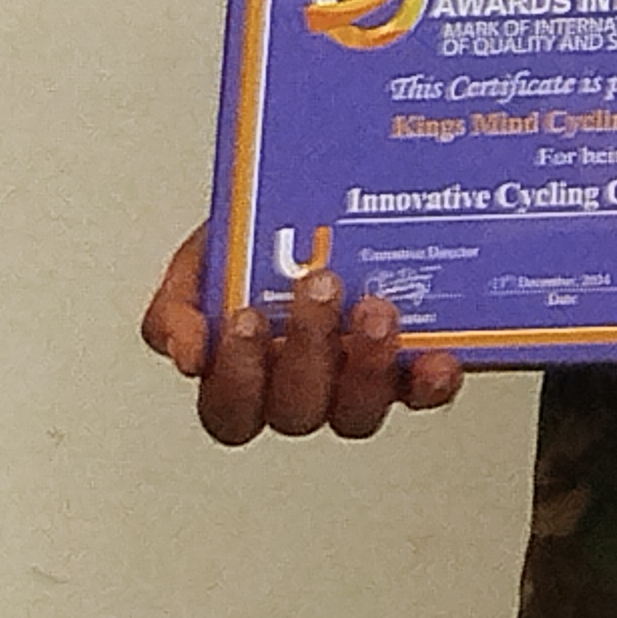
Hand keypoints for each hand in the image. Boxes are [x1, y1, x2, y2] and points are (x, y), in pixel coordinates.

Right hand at [140, 224, 463, 445]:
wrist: (323, 204)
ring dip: (367, 366)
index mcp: (244, 375)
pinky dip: (432, 383)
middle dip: (305, 351)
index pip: (230, 412)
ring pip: (357, 413)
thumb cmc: (256, 244)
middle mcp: (301, 389)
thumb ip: (179, 306)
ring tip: (374, 309)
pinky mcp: (411, 372)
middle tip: (317, 288)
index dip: (237, 378)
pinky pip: (424, 395)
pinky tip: (437, 359)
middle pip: (296, 411)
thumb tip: (188, 353)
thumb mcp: (201, 260)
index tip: (245, 317)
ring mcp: (356, 384)